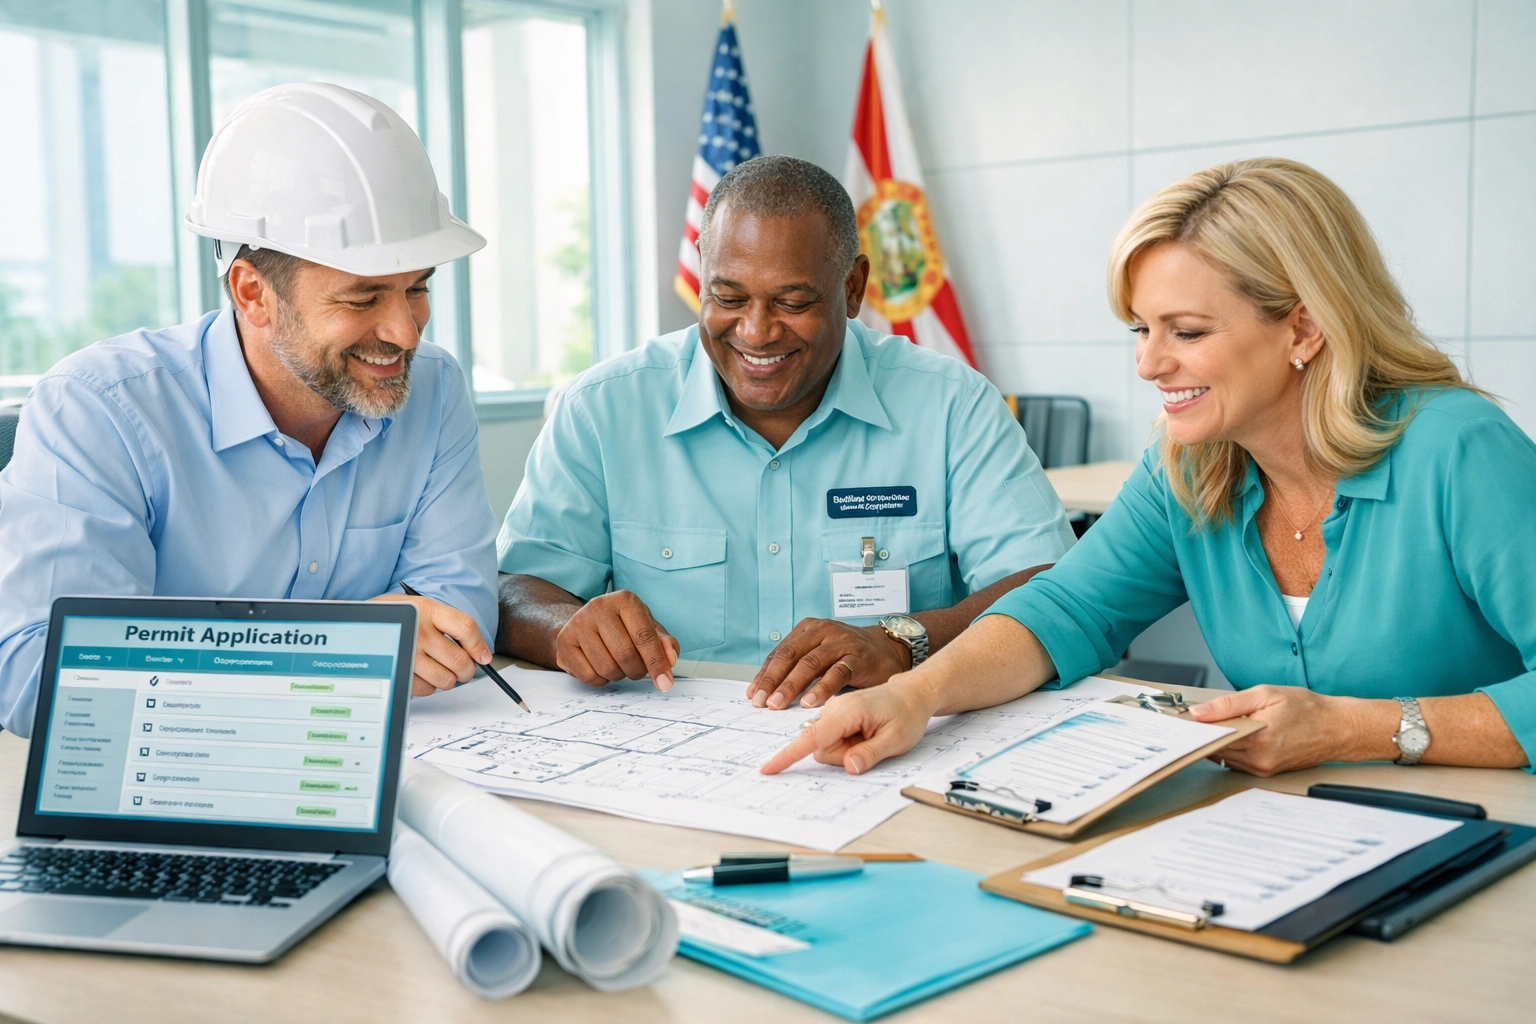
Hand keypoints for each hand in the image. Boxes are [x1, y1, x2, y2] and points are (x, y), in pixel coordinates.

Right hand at [372, 593, 490, 696]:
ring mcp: (407, 653)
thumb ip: (451, 625)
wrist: (360, 624)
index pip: (465, 627)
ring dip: (449, 679)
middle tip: (464, 669)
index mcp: (428, 610)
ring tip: (441, 670)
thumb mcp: (423, 608)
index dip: (479, 645)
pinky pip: (426, 689)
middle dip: (467, 670)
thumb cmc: (398, 617)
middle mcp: (418, 631)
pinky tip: (422, 673)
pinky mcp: (397, 672)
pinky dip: (430, 686)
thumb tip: (481, 653)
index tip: (484, 657)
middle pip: (459, 659)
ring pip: (445, 679)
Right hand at [554, 590, 679, 690]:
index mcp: (625, 600)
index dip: (656, 663)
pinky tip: (599, 665)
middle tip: (636, 669)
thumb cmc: (622, 627)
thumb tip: (670, 659)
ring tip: (616, 663)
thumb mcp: (647, 628)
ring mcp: (578, 623)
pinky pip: (588, 676)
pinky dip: (600, 679)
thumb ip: (664, 643)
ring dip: (618, 675)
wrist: (584, 623)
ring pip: (607, 668)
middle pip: (625, 655)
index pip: (644, 636)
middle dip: (637, 671)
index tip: (665, 683)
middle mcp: (599, 607)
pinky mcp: (564, 641)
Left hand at [747, 618, 909, 709]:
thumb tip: (768, 691)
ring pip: (810, 664)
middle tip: (761, 702)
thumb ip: (798, 667)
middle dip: (772, 681)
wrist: (889, 648)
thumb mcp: (820, 653)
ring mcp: (841, 643)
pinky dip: (821, 689)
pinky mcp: (858, 657)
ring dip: (791, 686)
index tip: (752, 694)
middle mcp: (823, 631)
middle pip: (790, 656)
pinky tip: (810, 702)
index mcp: (808, 629)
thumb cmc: (849, 654)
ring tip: (778, 704)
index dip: (764, 674)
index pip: (780, 652)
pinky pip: (837, 673)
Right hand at [759, 679, 933, 775]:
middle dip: (844, 755)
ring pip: (826, 746)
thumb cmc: (907, 714)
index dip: (789, 756)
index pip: (812, 739)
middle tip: (872, 743)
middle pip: (822, 748)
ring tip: (870, 735)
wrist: (912, 694)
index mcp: (847, 711)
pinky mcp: (834, 715)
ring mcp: (832, 710)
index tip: (769, 768)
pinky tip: (864, 732)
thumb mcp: (897, 739)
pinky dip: (846, 742)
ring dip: (847, 749)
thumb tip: (849, 767)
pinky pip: (831, 739)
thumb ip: (870, 754)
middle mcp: (834, 708)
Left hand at [1188, 685, 1366, 775]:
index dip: (1196, 725)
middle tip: (1192, 717)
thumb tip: (1198, 712)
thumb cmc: (1307, 709)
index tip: (1182, 716)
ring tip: (1212, 723)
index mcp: (1258, 738)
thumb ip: (1229, 704)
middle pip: (1215, 747)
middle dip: (1203, 732)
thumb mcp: (1266, 694)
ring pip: (1224, 755)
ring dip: (1216, 741)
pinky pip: (1236, 761)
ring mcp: (1262, 768)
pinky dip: (1230, 748)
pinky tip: (1231, 734)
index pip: (1213, 736)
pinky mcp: (1265, 771)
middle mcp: (1259, 759)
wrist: (1337, 728)